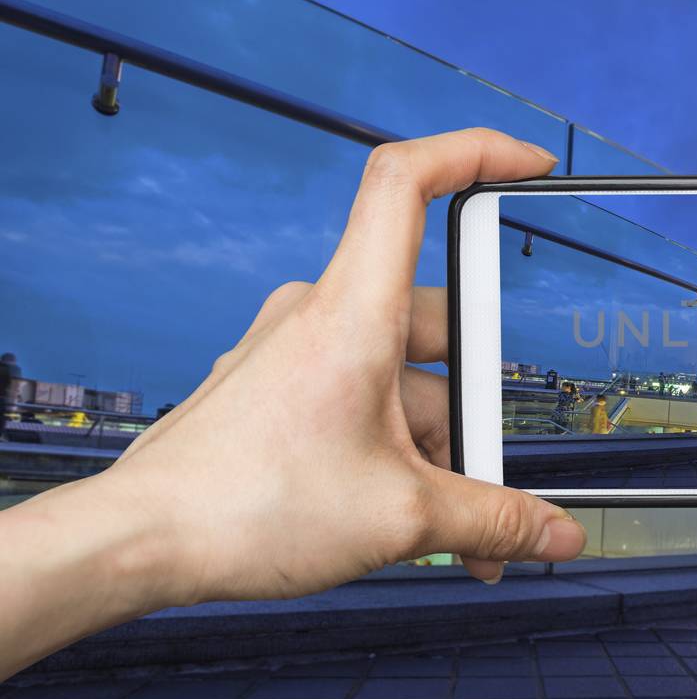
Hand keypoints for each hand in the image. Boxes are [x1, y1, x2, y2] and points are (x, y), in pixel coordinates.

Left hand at [107, 127, 585, 602]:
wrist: (139, 545)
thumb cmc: (243, 509)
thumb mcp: (403, 518)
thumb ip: (494, 521)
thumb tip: (555, 535)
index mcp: (353, 313)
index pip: (408, 182)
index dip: (475, 153)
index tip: (530, 164)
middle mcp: (321, 316)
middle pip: (437, 323)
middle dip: (480, 406)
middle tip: (497, 473)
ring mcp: (296, 353)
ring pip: (404, 378)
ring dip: (441, 449)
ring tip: (456, 531)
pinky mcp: (281, 391)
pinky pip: (365, 401)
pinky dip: (399, 452)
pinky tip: (409, 518)